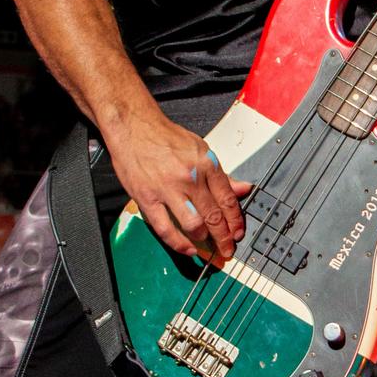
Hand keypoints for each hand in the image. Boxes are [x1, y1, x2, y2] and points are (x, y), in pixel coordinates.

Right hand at [110, 115, 251, 263]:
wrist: (134, 127)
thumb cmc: (165, 138)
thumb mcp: (200, 149)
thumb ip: (221, 174)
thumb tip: (243, 188)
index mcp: (206, 164)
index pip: (227, 199)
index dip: (235, 221)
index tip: (238, 233)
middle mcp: (190, 177)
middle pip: (214, 215)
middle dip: (224, 237)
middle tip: (228, 249)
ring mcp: (168, 189)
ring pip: (194, 224)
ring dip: (204, 240)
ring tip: (208, 247)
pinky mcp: (147, 198)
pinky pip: (165, 228)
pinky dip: (179, 243)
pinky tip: (188, 249)